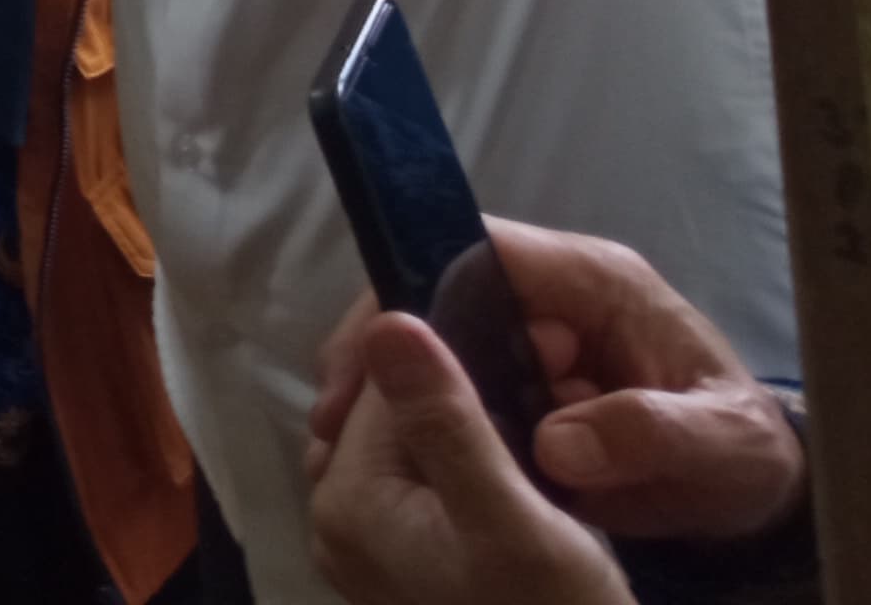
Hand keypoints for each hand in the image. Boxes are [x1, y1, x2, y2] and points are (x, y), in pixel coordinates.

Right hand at [305, 223, 806, 548]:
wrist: (764, 494)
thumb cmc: (749, 453)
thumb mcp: (725, 446)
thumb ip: (651, 433)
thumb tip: (557, 442)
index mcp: (593, 280)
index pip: (476, 251)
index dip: (413, 292)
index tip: (377, 361)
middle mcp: (550, 299)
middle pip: (436, 294)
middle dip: (381, 350)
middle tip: (339, 420)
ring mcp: (530, 343)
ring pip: (433, 344)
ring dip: (389, 391)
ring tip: (346, 448)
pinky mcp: (518, 388)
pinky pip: (450, 390)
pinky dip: (414, 421)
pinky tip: (392, 463)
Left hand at [306, 311, 629, 604]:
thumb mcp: (514, 522)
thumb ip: (446, 422)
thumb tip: (385, 323)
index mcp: (346, 502)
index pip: (374, 382)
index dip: (432, 332)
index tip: (497, 303)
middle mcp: (339, 523)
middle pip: (384, 408)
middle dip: (446, 366)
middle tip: (529, 340)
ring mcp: (374, 550)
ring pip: (406, 440)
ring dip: (458, 404)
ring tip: (531, 377)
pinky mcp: (413, 567)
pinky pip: (426, 481)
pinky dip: (465, 450)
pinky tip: (519, 439)